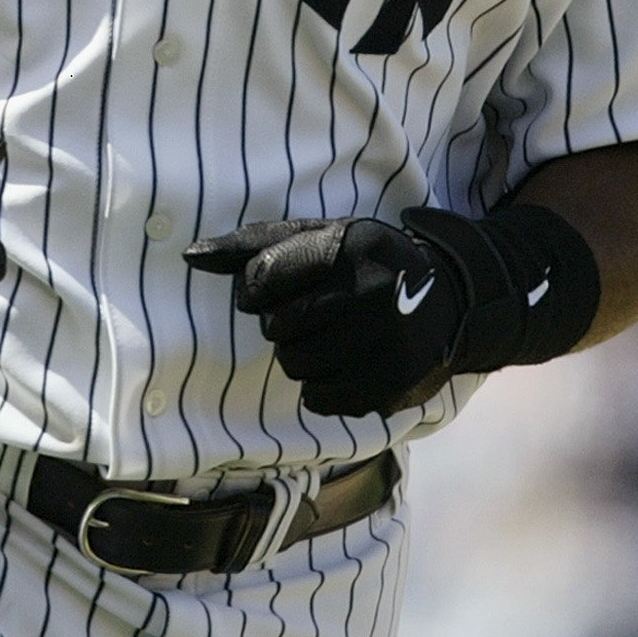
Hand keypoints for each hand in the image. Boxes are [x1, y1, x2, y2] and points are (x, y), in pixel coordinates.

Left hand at [187, 215, 461, 418]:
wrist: (447, 299)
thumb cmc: (365, 264)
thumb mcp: (318, 237)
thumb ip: (252, 245)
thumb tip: (190, 256)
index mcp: (348, 246)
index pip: (260, 279)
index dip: (258, 288)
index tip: (277, 287)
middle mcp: (371, 293)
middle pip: (277, 328)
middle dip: (283, 323)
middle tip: (314, 312)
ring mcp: (385, 342)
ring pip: (296, 366)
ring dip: (302, 356)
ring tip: (332, 336)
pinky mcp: (391, 384)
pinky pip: (319, 399)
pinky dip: (323, 386)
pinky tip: (348, 362)